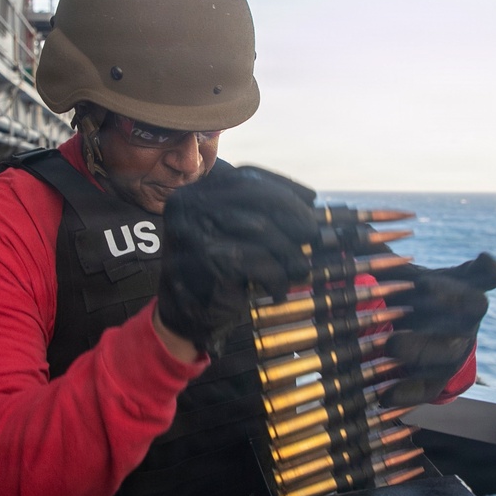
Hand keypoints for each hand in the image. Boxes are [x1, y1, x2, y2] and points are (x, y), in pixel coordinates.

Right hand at [156, 165, 317, 352]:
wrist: (183, 318)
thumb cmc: (215, 271)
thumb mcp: (230, 231)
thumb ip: (257, 209)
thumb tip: (309, 197)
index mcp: (195, 192)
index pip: (246, 177)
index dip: (283, 187)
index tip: (311, 199)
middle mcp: (189, 206)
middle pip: (257, 199)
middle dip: (293, 217)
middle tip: (312, 237)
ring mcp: (194, 232)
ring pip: (261, 229)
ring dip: (289, 252)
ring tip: (299, 270)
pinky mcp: (206, 263)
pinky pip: (258, 262)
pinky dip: (277, 277)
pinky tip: (278, 290)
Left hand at [381, 253, 495, 406]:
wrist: (420, 342)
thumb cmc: (413, 298)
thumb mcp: (402, 275)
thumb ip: (383, 254)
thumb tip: (355, 225)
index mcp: (464, 287)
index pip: (489, 274)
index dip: (487, 267)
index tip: (480, 256)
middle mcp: (469, 318)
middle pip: (476, 307)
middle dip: (447, 299)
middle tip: (417, 293)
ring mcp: (459, 349)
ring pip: (450, 350)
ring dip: (421, 346)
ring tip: (389, 344)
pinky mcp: (441, 379)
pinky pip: (429, 388)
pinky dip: (405, 391)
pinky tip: (381, 393)